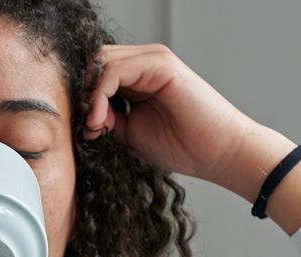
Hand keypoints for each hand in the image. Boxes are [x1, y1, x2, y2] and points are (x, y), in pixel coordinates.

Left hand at [82, 44, 266, 188]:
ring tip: (96, 126)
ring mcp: (154, 60)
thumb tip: (84, 114)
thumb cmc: (182, 145)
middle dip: (83, 93)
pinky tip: (102, 119)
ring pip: (102, 61)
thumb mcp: (130, 132)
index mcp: (138, 77)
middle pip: (95, 61)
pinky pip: (115, 69)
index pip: (96, 71)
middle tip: (89, 126)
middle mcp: (145, 63)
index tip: (86, 130)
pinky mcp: (162, 65)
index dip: (83, 97)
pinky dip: (100, 94)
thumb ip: (107, 118)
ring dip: (90, 95)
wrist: (217, 153)